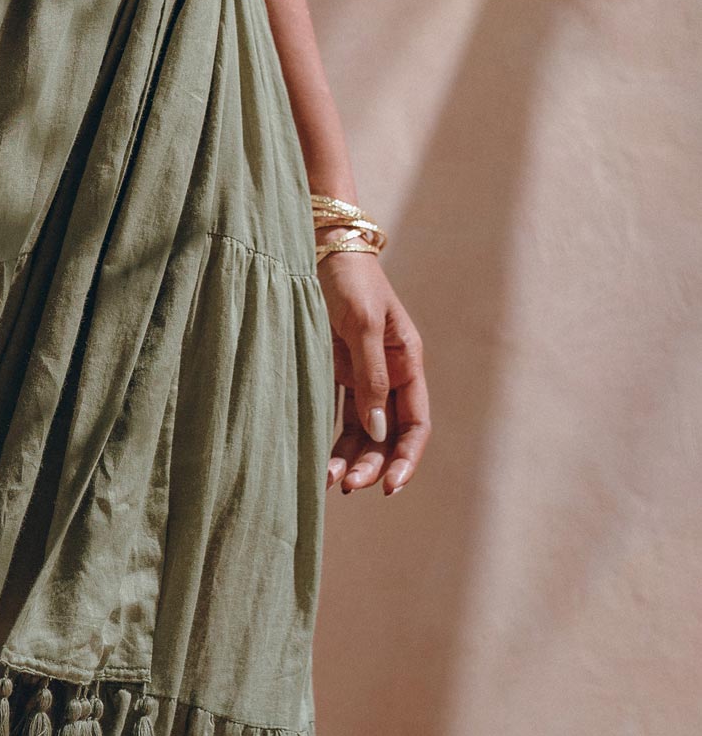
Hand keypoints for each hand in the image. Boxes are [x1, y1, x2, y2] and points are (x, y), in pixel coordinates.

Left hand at [318, 251, 429, 496]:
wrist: (319, 248)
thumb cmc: (349, 281)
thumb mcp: (363, 324)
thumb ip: (371, 376)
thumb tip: (380, 430)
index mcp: (407, 362)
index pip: (416, 423)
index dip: (406, 457)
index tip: (390, 486)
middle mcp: (389, 374)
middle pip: (389, 434)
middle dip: (373, 464)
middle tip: (349, 486)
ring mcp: (362, 374)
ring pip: (363, 430)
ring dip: (351, 458)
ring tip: (329, 482)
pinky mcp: (336, 371)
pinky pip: (339, 414)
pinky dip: (332, 439)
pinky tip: (319, 461)